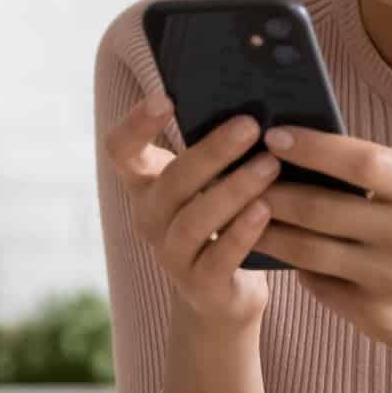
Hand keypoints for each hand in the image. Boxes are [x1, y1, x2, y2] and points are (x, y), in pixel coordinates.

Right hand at [101, 93, 282, 328]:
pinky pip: (218, 257)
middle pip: (171, 181)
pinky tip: (265, 209)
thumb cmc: (221, 219)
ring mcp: (171, 254)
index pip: (121, 150)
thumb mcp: (210, 181)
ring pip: (194, 220)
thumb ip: (216, 147)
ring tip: (270, 165)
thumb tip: (256, 98)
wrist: (223, 295)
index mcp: (146, 184)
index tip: (166, 98)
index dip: (136, 124)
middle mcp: (150, 218)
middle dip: (211, 151)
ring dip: (234, 190)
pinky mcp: (201, 285)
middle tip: (250, 125)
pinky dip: (242, 232)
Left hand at [251, 126, 391, 372]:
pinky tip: (278, 251)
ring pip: (309, 251)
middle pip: (322, 208)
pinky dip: (295, 266)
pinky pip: (318, 284)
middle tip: (241, 178)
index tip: (272, 136)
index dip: (312, 147)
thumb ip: (385, 173)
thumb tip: (307, 148)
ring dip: (269, 231)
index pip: (361, 161)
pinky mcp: (377, 315)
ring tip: (245, 214)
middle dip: (273, 192)